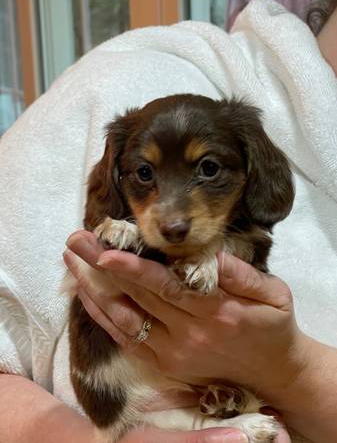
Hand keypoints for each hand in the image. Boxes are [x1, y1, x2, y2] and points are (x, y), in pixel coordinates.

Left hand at [64, 230, 295, 442]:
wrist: (273, 373)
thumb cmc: (272, 326)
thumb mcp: (273, 294)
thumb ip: (241, 274)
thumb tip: (209, 253)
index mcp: (216, 310)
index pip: (167, 285)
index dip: (135, 268)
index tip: (106, 250)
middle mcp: (189, 332)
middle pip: (139, 295)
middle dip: (103, 266)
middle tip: (77, 240)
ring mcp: (172, 351)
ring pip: (125, 318)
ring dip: (94, 289)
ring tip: (72, 261)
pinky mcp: (164, 363)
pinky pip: (126, 339)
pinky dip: (103, 317)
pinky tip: (85, 295)